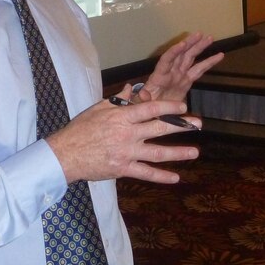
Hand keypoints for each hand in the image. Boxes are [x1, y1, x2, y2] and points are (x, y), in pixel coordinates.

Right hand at [46, 97, 200, 184]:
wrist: (65, 154)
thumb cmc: (81, 128)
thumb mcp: (98, 108)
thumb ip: (118, 99)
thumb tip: (133, 87)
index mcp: (122, 116)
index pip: (150, 108)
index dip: (169, 106)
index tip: (183, 106)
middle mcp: (127, 134)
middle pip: (159, 128)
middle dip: (181, 126)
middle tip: (198, 124)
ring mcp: (126, 152)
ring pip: (157, 152)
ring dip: (178, 152)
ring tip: (195, 151)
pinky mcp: (123, 169)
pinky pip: (146, 173)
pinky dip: (161, 176)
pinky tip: (176, 177)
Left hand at [138, 32, 223, 102]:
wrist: (152, 111)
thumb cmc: (146, 105)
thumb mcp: (143, 103)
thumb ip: (143, 98)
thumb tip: (143, 94)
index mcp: (159, 76)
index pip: (166, 60)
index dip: (174, 52)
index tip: (183, 44)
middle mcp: (171, 71)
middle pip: (181, 55)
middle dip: (190, 44)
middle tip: (200, 34)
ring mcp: (180, 74)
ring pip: (190, 58)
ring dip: (199, 47)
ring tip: (210, 38)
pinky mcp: (187, 80)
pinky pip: (199, 69)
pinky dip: (209, 62)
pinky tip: (219, 56)